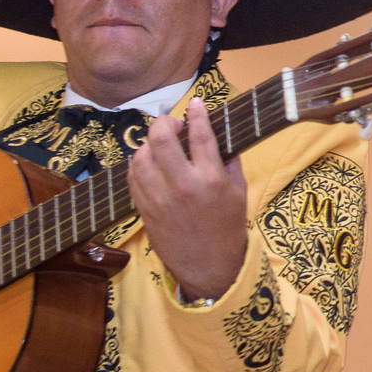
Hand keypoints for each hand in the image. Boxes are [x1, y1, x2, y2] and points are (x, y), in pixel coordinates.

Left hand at [130, 99, 248, 300]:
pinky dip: (139, 165)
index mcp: (211, 179)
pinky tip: (149, 164)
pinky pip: (132, 178)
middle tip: (171, 125)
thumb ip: (229, 163)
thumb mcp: (239, 193)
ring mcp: (160, 199)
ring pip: (140, 157)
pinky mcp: (145, 209)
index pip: (200, 135)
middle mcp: (183, 186)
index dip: (197, 113)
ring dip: (149, 145)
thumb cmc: (227, 229)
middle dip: (163, 123)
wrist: (209, 267)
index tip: (196, 104)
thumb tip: (218, 138)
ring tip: (159, 146)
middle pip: (160, 139)